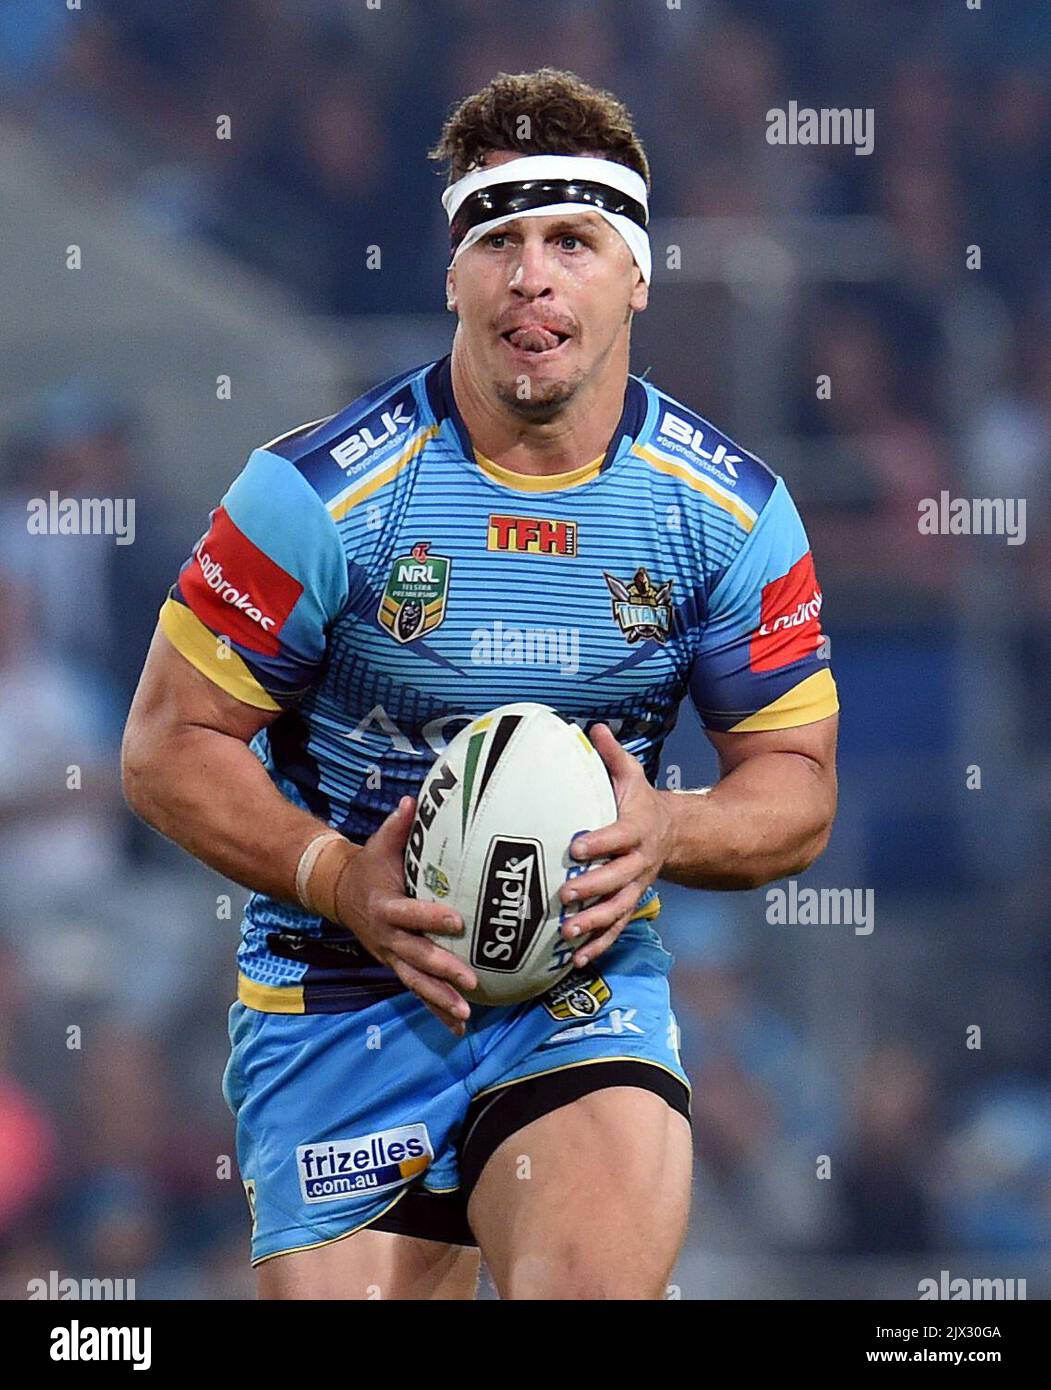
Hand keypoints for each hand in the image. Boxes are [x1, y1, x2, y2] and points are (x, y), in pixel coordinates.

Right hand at [335, 796, 476, 1035]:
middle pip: (415, 956)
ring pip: (415, 981)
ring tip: (465, 1012)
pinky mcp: (396, 966)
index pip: (409, 914)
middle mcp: (387, 936)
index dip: (430, 918)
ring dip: (440, 999)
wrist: (339, 893)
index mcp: (385, 906)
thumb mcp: (380, 844)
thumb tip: (413, 801)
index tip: (457, 921)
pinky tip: (459, 1027)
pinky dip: (437, 1010)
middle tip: (469, 980)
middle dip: (441, 970)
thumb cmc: (370, 865)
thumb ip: (398, 826)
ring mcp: (391, 955)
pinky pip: (417, 991)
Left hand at [557, 724, 672, 967]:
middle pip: (617, 879)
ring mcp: (635, 887)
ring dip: (594, 924)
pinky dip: (599, 945)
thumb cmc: (641, 803)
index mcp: (637, 829)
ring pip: (618, 910)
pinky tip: (577, 960)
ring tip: (568, 934)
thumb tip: (592, 726)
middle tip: (566, 895)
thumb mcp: (633, 776)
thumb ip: (612, 755)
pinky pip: (616, 928)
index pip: (618, 836)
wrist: (676, 835)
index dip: (600, 842)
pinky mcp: (630, 905)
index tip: (576, 847)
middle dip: (593, 889)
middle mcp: (638, 862)